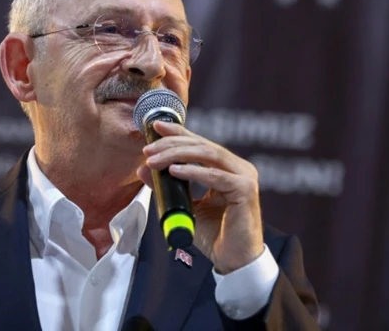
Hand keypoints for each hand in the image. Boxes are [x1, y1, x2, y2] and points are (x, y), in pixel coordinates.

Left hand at [136, 121, 264, 273]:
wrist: (234, 261)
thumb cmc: (214, 235)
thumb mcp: (184, 207)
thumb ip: (166, 187)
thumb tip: (143, 168)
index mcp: (227, 168)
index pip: (200, 144)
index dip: (178, 132)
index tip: (155, 126)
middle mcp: (238, 168)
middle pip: (202, 145)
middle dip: (172, 143)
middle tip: (148, 148)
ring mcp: (244, 177)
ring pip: (208, 155)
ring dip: (177, 155)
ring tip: (154, 159)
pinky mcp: (245, 190)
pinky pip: (215, 176)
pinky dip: (193, 172)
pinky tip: (174, 170)